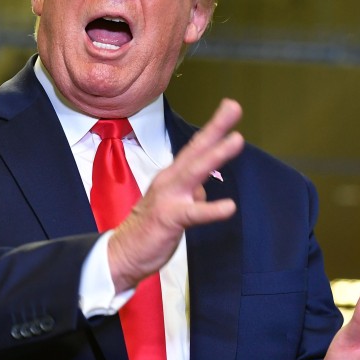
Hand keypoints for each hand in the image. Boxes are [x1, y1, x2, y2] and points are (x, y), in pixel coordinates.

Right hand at [108, 98, 243, 290]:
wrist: (123, 253)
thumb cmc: (149, 229)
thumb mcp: (174, 206)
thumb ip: (190, 195)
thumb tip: (202, 192)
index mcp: (172, 177)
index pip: (195, 149)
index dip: (213, 129)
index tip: (230, 107)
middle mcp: (169, 181)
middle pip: (195, 150)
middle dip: (216, 127)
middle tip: (234, 106)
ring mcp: (168, 198)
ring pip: (194, 172)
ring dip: (216, 155)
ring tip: (237, 140)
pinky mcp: (168, 219)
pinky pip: (193, 214)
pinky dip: (211, 210)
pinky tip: (229, 207)